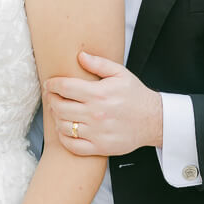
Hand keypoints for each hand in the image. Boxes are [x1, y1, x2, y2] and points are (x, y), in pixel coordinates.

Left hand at [45, 51, 162, 155]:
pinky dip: (63, 138)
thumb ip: (99, 63)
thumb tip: (80, 55)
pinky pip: (72, 145)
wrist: (154, 120)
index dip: (52, 84)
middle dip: (52, 100)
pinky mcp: (99, 147)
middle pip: (60, 107)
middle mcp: (96, 113)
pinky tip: (65, 129)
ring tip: (59, 112)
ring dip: (56, 118)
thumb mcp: (120, 74)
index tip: (49, 84)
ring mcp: (97, 133)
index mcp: (99, 93)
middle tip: (52, 96)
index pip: (65, 87)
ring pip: (63, 126)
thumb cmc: (135, 95)